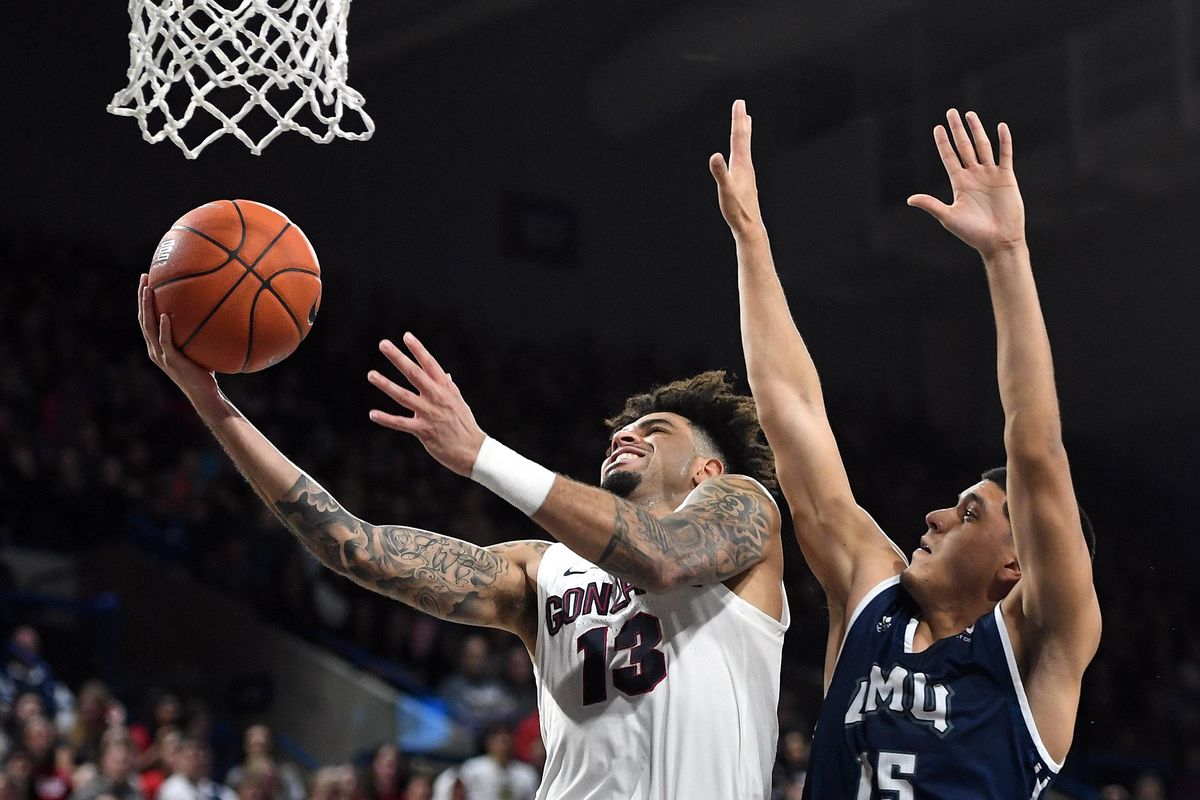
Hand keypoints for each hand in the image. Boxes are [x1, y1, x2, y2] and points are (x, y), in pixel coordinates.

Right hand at [137, 273, 217, 398]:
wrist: (204, 393)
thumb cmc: (204, 371)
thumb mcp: (199, 347)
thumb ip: (198, 331)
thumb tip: (214, 309)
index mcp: (158, 345)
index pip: (147, 318)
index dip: (144, 300)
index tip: (147, 280)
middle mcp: (155, 349)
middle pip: (143, 318)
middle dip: (142, 297)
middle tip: (144, 277)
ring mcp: (161, 355)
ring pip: (149, 327)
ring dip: (147, 307)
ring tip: (148, 290)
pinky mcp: (172, 361)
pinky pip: (165, 342)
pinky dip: (164, 328)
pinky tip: (165, 315)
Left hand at [368, 332, 485, 476]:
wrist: (473, 451)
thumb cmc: (465, 426)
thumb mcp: (459, 403)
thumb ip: (450, 388)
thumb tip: (446, 374)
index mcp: (446, 389)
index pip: (430, 365)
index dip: (418, 350)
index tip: (406, 336)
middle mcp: (437, 398)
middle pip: (414, 374)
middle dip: (398, 358)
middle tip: (383, 344)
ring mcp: (430, 414)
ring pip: (404, 396)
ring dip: (386, 384)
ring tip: (371, 374)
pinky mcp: (423, 431)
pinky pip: (401, 423)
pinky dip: (386, 419)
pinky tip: (372, 414)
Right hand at [709, 99, 765, 240]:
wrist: (749, 227)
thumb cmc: (737, 210)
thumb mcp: (725, 191)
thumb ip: (720, 173)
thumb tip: (714, 156)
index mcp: (741, 164)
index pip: (739, 137)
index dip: (738, 119)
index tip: (739, 102)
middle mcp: (746, 166)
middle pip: (744, 138)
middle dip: (741, 121)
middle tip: (741, 105)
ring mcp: (747, 173)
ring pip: (745, 148)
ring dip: (744, 133)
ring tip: (745, 122)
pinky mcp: (745, 181)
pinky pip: (743, 158)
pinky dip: (742, 148)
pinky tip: (740, 153)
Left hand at [907, 109, 1025, 258]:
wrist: (999, 241)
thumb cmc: (973, 233)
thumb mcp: (949, 217)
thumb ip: (931, 204)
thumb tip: (909, 199)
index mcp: (959, 184)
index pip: (949, 157)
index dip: (943, 143)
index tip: (937, 128)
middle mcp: (973, 176)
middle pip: (964, 147)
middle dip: (957, 130)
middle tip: (951, 112)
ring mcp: (990, 175)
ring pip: (982, 147)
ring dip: (976, 130)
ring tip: (970, 114)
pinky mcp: (1006, 178)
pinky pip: (1005, 155)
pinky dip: (1004, 141)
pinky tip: (1001, 127)